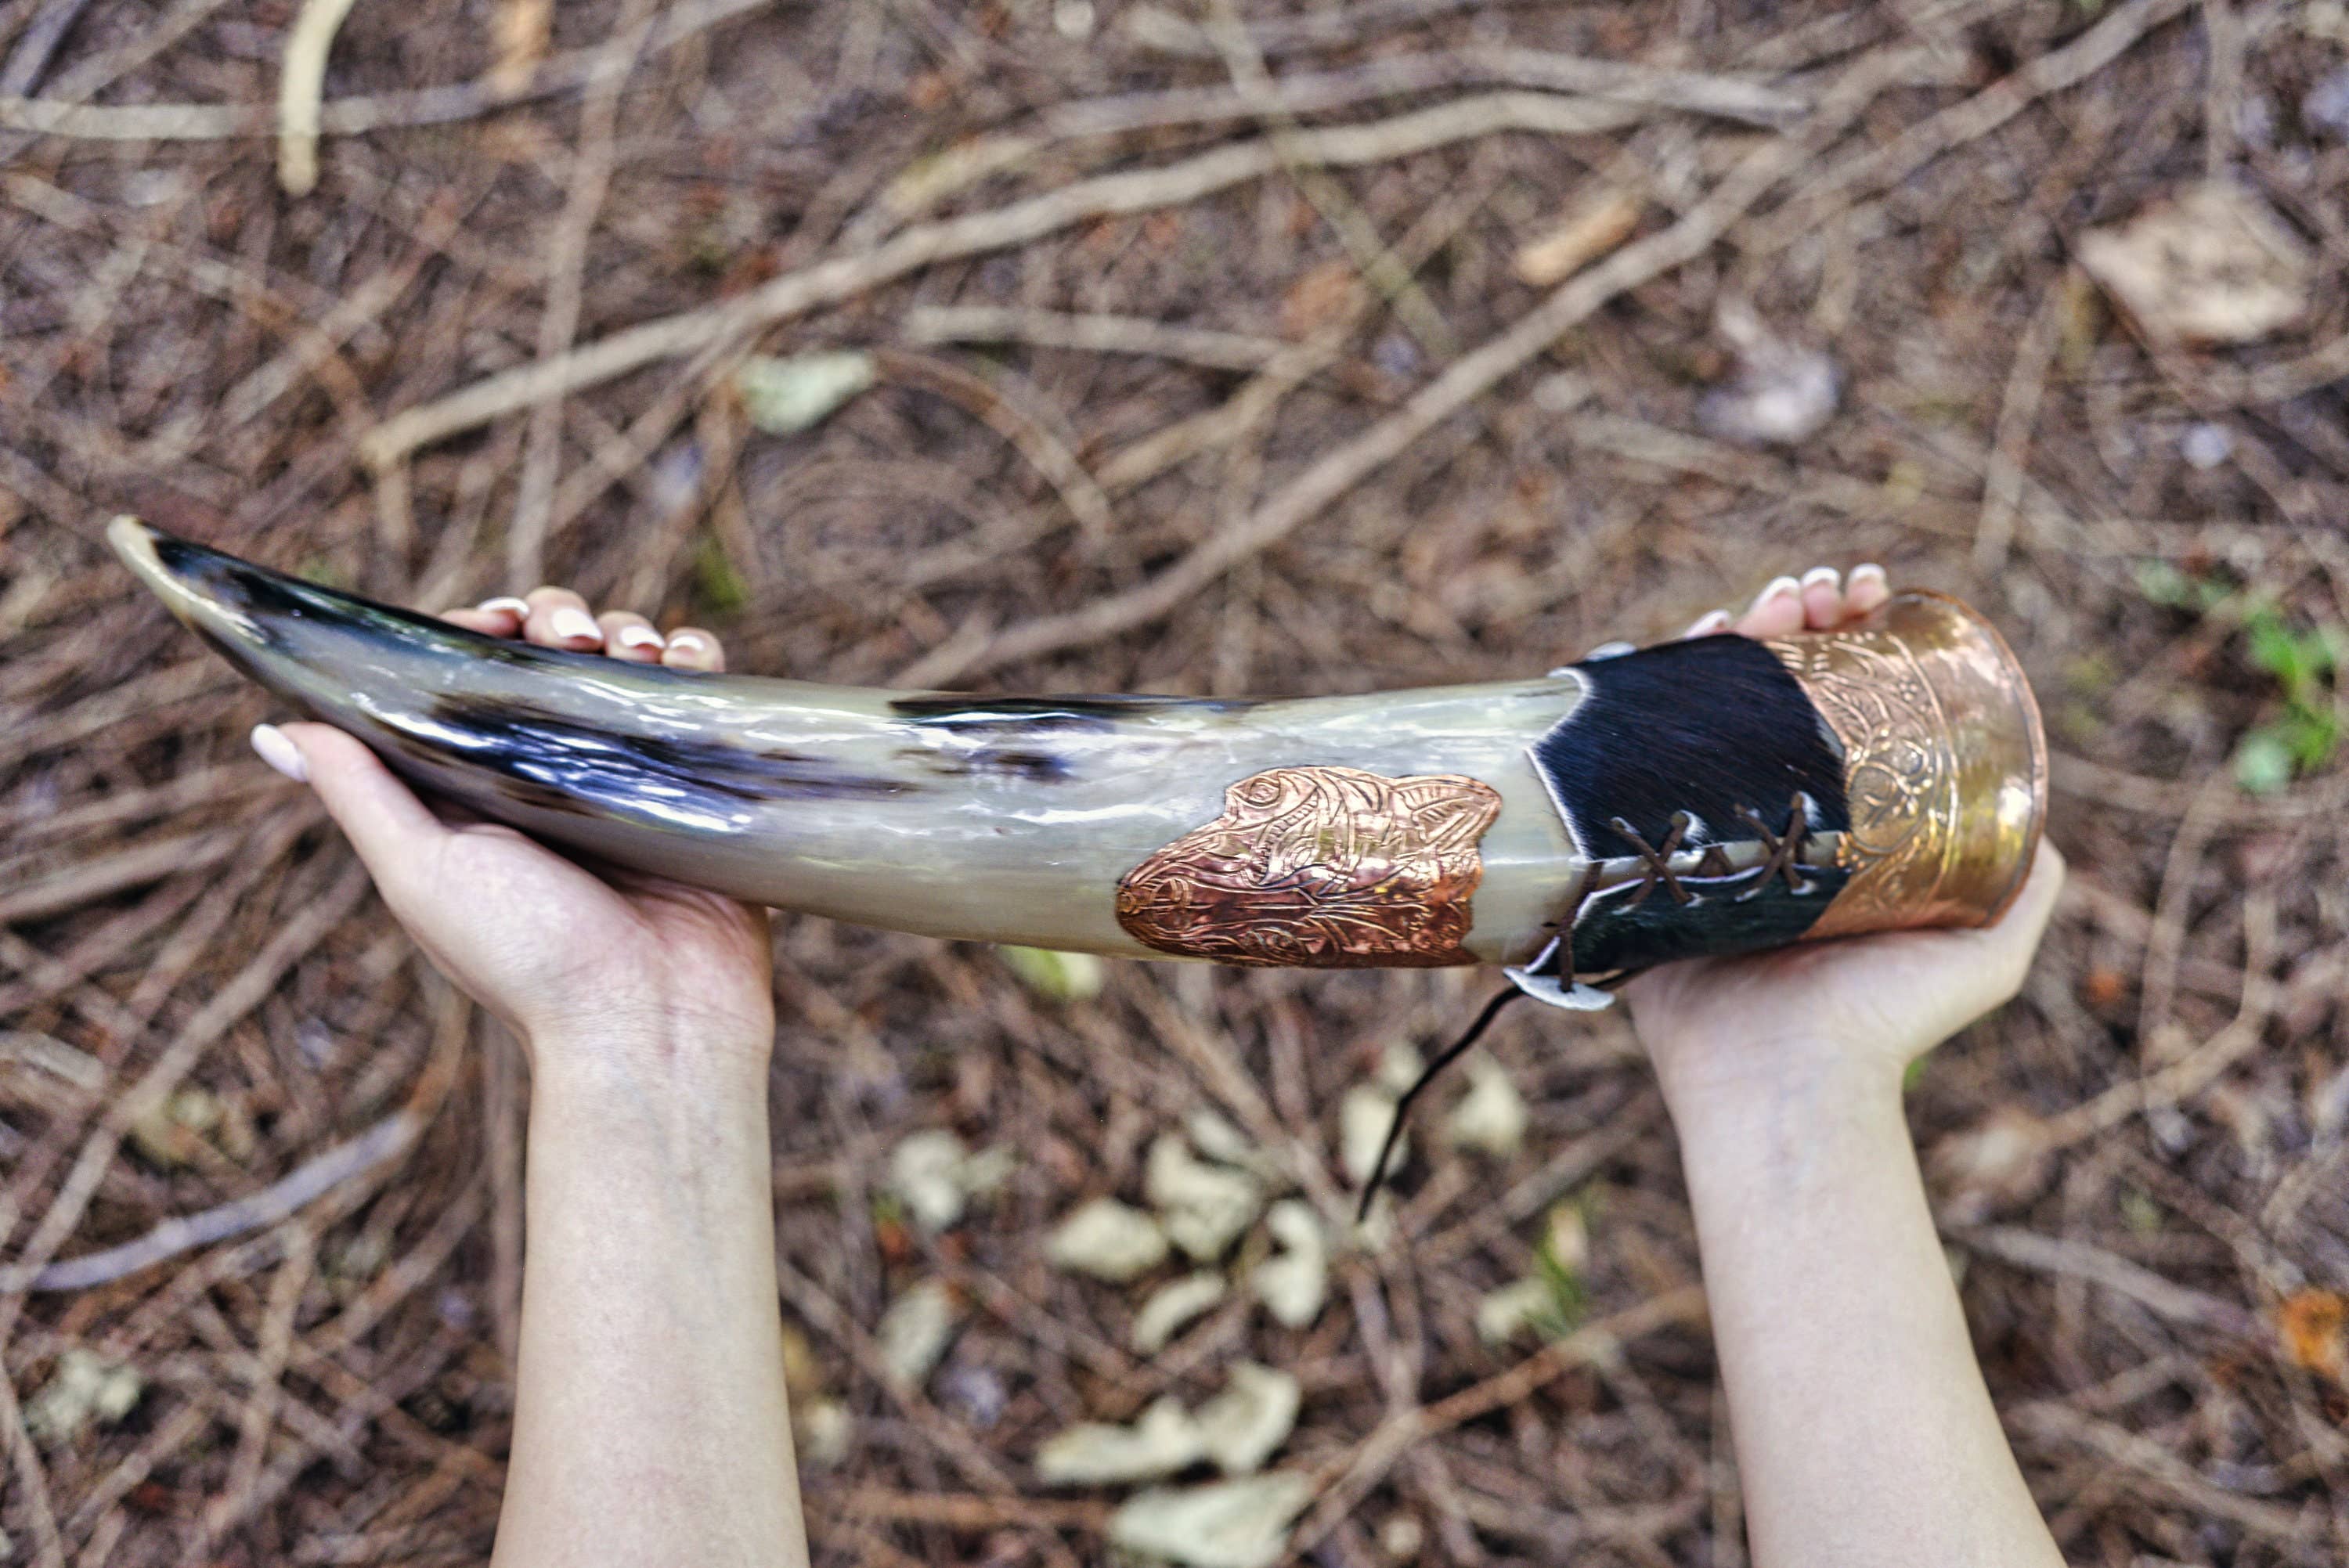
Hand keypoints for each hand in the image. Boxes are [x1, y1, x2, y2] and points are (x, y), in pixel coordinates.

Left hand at [248, 589, 774, 1076]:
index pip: (468, 674)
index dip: (478, 628)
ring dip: (630, 632)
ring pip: (625, 665)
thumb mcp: (422, 871)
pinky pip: (699, 700)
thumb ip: (359, 795)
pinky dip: (695, 661)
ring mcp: (630, 779)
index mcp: (478, 789)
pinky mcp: (698, 788)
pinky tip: (687, 660)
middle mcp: (552, 776)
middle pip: (550, 654)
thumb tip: (274, 729)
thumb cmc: (527, 959)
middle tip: (576, 637)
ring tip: (637, 652)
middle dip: (561, 620)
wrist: (650, 1024)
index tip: (500, 619)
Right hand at [1621, 566, 2064, 1110]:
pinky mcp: (1637, 855)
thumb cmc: (1884, 1025)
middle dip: (1789, 627)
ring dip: (1728, 642)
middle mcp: (1762, 821)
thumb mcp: (1988, 954)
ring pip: (1704, 710)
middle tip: (1811, 593)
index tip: (1865, 602)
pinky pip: (1628, 758)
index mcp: (1830, 828)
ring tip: (1759, 604)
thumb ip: (2030, 894)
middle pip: (1768, 694)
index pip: (1836, 708)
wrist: (1788, 1081)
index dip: (1848, 645)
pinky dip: (1642, 692)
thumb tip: (2059, 835)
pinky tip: (1668, 647)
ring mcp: (1697, 832)